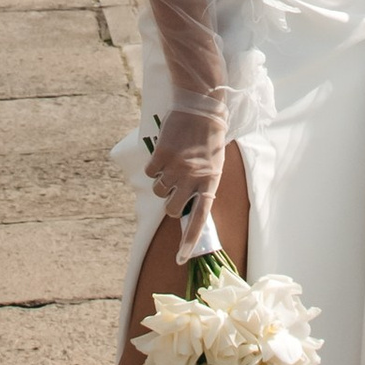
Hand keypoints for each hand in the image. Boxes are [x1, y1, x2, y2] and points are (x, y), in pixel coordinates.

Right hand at [146, 97, 228, 233]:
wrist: (201, 106)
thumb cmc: (209, 136)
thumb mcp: (214, 163)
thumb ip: (202, 184)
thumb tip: (189, 204)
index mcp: (211, 181)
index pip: (200, 218)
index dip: (190, 240)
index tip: (182, 258)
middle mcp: (194, 178)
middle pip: (173, 209)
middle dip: (171, 203)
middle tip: (175, 189)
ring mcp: (177, 167)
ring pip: (159, 191)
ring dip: (162, 183)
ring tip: (172, 165)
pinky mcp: (162, 155)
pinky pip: (151, 173)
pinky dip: (154, 167)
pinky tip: (164, 154)